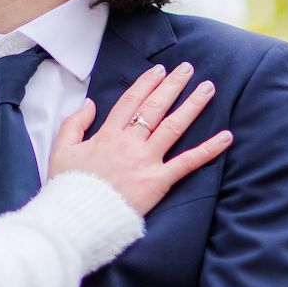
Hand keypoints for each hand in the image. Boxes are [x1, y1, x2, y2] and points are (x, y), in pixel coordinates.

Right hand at [47, 62, 233, 214]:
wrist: (77, 217)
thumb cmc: (68, 187)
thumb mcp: (61, 150)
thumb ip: (74, 124)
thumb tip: (89, 103)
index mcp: (107, 134)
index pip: (130, 101)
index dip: (146, 83)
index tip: (159, 70)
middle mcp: (129, 143)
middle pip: (154, 107)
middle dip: (172, 85)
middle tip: (187, 68)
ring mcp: (146, 161)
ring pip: (173, 126)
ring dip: (192, 105)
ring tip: (208, 88)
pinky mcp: (158, 181)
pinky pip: (187, 163)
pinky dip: (208, 149)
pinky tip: (226, 137)